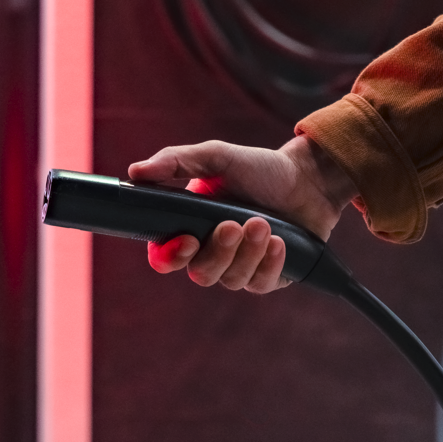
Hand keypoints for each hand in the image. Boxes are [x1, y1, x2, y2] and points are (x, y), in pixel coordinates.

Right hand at [127, 135, 356, 293]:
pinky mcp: (268, 277)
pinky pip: (259, 284)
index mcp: (190, 227)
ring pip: (230, 280)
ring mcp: (240, 267)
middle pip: (199, 274)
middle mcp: (211, 252)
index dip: (169, 256)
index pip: (164, 256)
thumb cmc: (258, 168)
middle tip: (233, 225)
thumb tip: (134, 172)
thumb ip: (175, 162)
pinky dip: (268, 264)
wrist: (308, 177)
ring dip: (247, 252)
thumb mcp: (216, 157)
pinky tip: (278, 242)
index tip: (187, 240)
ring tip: (263, 223)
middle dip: (218, 252)